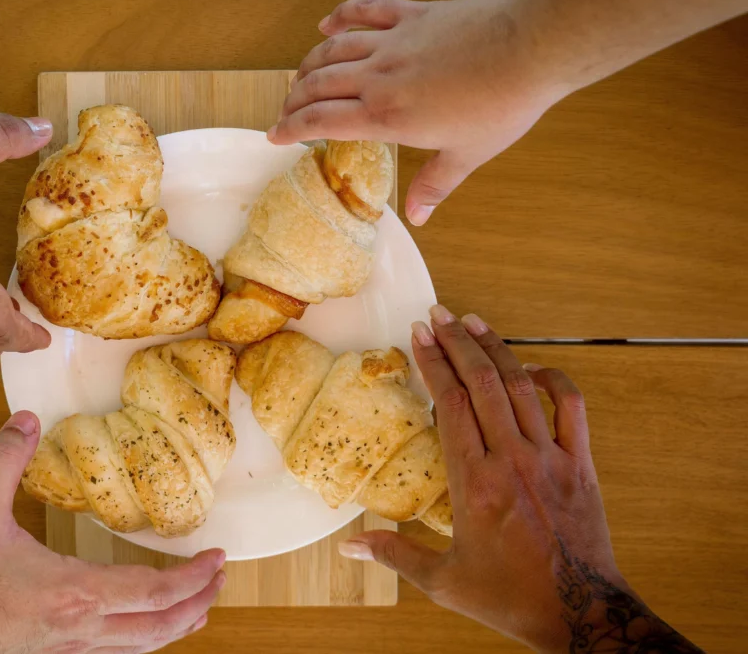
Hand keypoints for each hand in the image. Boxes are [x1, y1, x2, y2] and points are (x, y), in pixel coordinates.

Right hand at [0, 411, 225, 653]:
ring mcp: (67, 650)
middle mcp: (81, 629)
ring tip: (195, 611)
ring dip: (174, 627)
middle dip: (197, 603)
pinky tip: (136, 632)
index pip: (154, 590)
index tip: (218, 558)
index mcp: (73, 593)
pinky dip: (139, 641)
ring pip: (138, 647)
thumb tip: (25, 420)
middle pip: (159, 626)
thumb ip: (1, 463)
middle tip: (219, 582)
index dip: (192, 576)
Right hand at [270, 0, 563, 225]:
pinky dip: (340, 16)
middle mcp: (379, 77)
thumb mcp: (466, 155)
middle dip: (293, 100)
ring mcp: (393, 42)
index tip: (273, 136)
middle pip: (317, 85)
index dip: (290, 128)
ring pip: (332, 50)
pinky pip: (365, 11)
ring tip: (299, 78)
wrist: (532, 46)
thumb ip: (435, 185)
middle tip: (285, 112)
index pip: (320, 122)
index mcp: (387, 116)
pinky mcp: (412, 15)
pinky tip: (327, 24)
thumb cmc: (503, 104)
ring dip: (309, 64)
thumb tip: (417, 216)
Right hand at [338, 305, 704, 652]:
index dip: (432, 363)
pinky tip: (531, 368)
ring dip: (496, 349)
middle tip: (438, 314)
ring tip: (473, 323)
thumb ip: (394, 554)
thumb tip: (348, 546)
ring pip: (521, 386)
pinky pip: (571, 406)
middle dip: (457, 342)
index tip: (417, 336)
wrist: (581, 614)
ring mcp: (550, 458)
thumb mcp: (444, 581)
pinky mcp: (580, 464)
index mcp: (474, 483)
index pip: (449, 404)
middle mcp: (512, 460)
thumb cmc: (511, 598)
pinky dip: (552, 379)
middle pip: (482, 383)